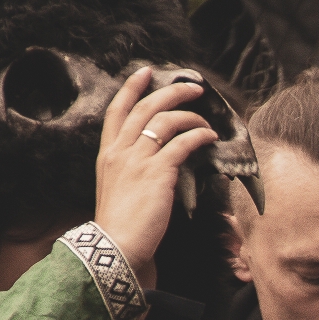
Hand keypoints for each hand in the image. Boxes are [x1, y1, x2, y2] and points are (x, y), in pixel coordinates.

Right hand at [95, 67, 215, 288]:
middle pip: (144, 108)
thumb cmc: (121, 226)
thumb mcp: (118, 190)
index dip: (131, 88)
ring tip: (206, 118)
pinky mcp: (158, 172)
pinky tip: (210, 138)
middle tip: (192, 87)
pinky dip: (199, 136)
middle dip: (170, 92)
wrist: (117, 247)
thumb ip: (132, 171)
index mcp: (108, 155)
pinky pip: (182, 143)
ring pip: (164, 120)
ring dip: (190, 114)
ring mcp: (137, 160)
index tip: (145, 72)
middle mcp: (120, 152)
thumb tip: (157, 162)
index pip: (117, 112)